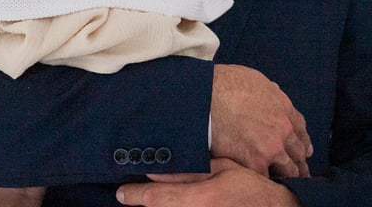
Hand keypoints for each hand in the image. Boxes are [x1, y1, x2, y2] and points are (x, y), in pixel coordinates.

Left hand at [116, 158, 303, 205]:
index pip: (158, 199)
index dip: (136, 196)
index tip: (121, 192)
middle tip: (127, 194)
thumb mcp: (222, 168)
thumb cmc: (250, 185)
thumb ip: (189, 173)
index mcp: (202, 199)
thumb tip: (157, 172)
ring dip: (158, 206)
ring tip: (146, 197)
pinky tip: (168, 202)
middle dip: (142, 203)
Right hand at [211, 64, 311, 176]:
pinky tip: (265, 183)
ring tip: (288, 181)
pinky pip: (267, 178)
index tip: (304, 149)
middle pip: (298, 151)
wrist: (207, 98)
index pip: (301, 128)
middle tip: (300, 169)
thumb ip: (269, 91)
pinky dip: (266, 180)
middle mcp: (283, 129)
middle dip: (299, 161)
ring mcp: (272, 148)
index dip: (303, 140)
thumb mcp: (255, 79)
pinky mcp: (256, 163)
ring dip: (288, 175)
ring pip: (289, 169)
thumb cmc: (225, 84)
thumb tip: (273, 93)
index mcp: (283, 107)